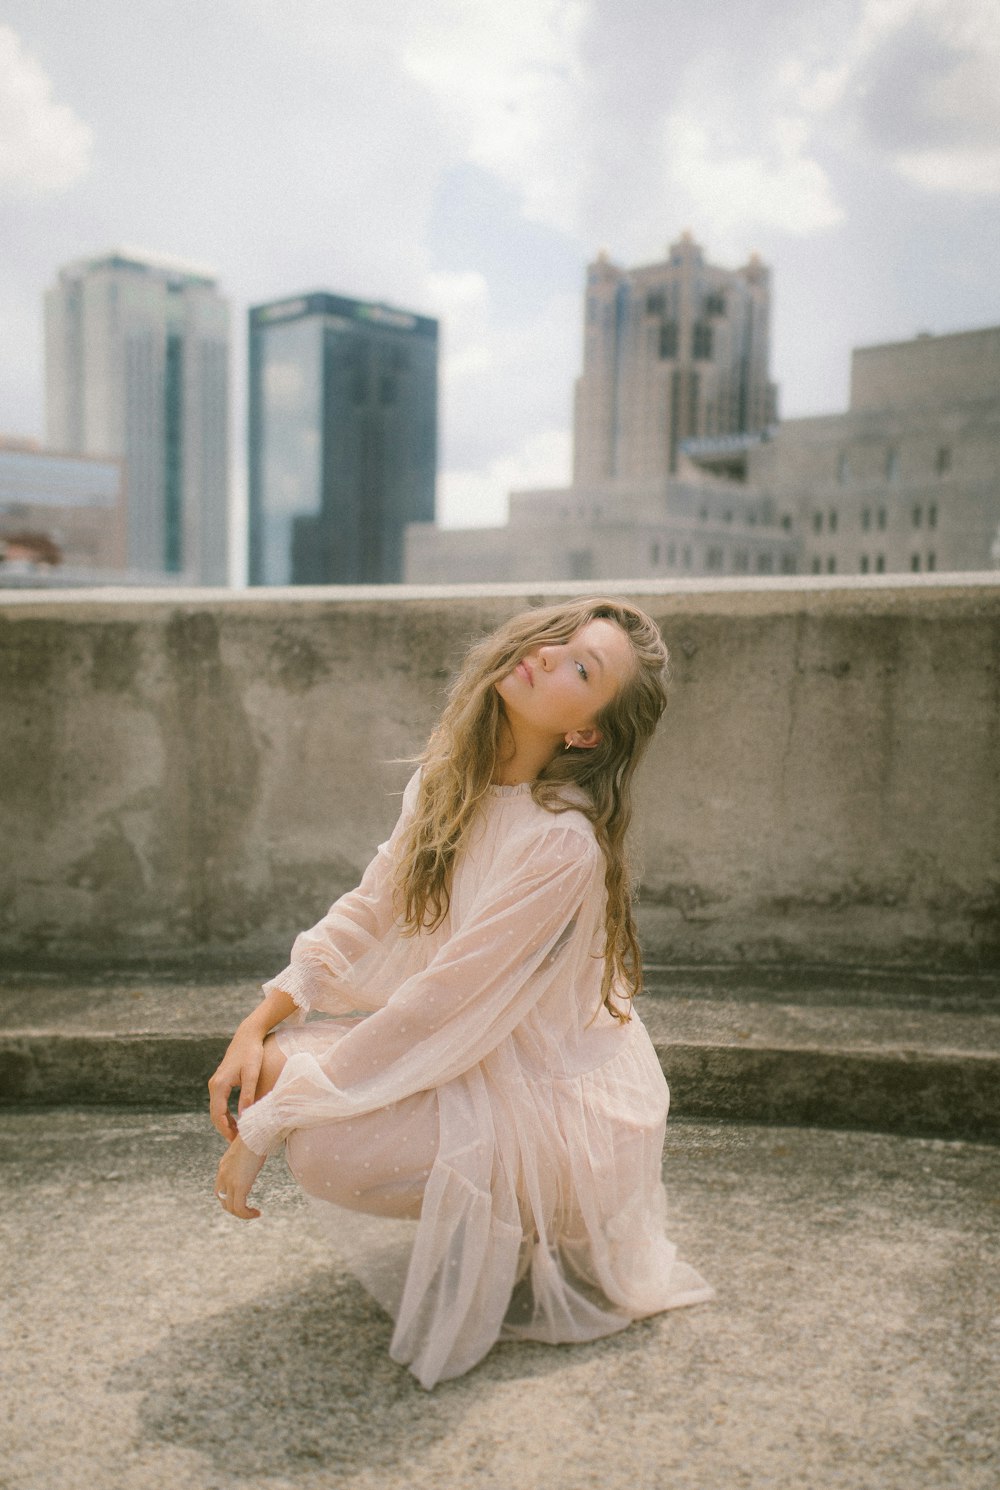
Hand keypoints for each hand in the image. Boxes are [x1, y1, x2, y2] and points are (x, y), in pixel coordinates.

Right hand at [208, 1022, 265, 1140]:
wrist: (248, 1035)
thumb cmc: (252, 1053)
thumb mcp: (252, 1074)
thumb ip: (247, 1094)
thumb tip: (244, 1115)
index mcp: (220, 1085)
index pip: (218, 1114)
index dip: (225, 1129)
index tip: (235, 1141)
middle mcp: (214, 1084)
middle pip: (214, 1114)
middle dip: (224, 1129)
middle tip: (236, 1142)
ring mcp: (216, 1082)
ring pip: (216, 1109)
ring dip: (224, 1122)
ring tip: (237, 1134)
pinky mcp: (221, 1081)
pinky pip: (219, 1102)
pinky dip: (225, 1114)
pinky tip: (236, 1120)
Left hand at [214, 1136, 265, 1219]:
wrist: (256, 1132)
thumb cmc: (256, 1135)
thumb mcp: (248, 1146)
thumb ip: (248, 1153)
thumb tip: (259, 1148)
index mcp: (224, 1166)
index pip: (220, 1188)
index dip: (230, 1196)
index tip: (244, 1198)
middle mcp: (223, 1175)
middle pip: (222, 1200)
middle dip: (234, 1207)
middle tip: (248, 1209)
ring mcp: (229, 1181)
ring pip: (230, 1207)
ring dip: (242, 1214)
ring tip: (254, 1213)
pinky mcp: (239, 1186)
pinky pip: (239, 1208)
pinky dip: (247, 1214)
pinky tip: (257, 1213)